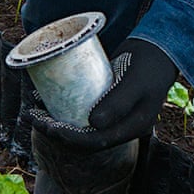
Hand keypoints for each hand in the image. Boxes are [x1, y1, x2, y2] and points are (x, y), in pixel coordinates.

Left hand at [28, 37, 177, 150]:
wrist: (159, 50)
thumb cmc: (149, 63)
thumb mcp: (135, 82)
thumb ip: (118, 102)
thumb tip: (93, 123)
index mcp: (132, 128)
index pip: (95, 142)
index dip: (69, 138)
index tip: (48, 126)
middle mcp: (122, 127)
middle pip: (85, 139)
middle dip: (57, 132)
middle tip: (34, 117)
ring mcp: (114, 117)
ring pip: (81, 128)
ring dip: (57, 123)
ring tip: (35, 111)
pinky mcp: (107, 105)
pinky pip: (82, 113)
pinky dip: (64, 110)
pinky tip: (46, 100)